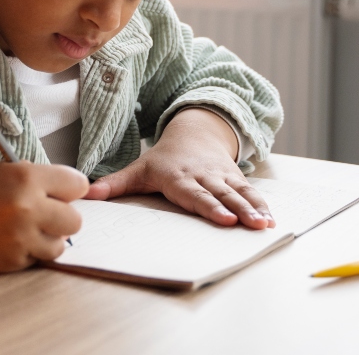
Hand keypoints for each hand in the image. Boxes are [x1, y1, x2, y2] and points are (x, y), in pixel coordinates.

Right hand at [0, 162, 87, 271]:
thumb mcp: (3, 170)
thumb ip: (38, 179)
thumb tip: (71, 192)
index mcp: (27, 176)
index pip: (78, 185)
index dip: (70, 189)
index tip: (63, 193)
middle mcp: (28, 206)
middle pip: (75, 220)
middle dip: (63, 217)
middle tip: (44, 214)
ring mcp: (20, 237)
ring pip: (59, 245)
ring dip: (48, 239)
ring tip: (26, 229)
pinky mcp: (10, 260)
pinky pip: (36, 259)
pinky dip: (27, 252)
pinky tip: (7, 240)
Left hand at [84, 108, 273, 229]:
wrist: (194, 133)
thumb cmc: (164, 159)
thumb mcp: (139, 168)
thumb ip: (115, 184)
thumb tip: (87, 195)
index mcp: (179, 177)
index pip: (193, 194)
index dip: (208, 206)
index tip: (222, 219)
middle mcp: (203, 176)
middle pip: (221, 195)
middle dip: (237, 210)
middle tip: (250, 225)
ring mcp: (222, 176)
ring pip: (239, 193)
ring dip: (254, 209)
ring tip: (265, 225)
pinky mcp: (235, 178)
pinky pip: (250, 191)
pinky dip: (262, 205)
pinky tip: (271, 220)